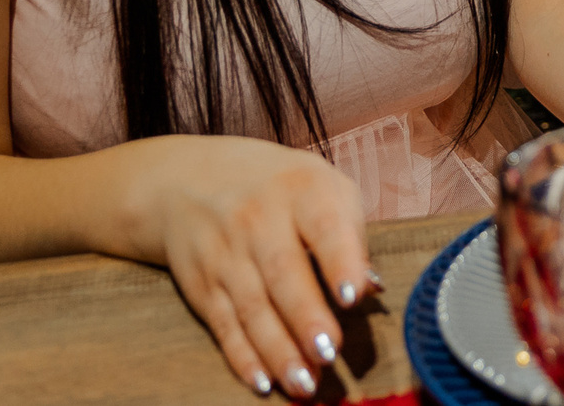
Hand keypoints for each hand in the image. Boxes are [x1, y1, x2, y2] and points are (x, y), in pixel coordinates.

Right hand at [128, 135, 373, 396]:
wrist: (190, 179)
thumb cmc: (279, 188)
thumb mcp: (321, 185)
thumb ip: (351, 233)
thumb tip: (372, 288)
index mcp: (302, 189)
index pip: (324, 224)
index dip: (340, 259)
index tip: (354, 296)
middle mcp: (259, 218)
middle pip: (283, 272)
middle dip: (305, 317)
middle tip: (328, 353)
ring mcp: (226, 253)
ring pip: (252, 307)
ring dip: (278, 350)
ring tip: (305, 383)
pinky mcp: (202, 284)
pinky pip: (223, 325)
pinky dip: (242, 356)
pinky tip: (262, 382)